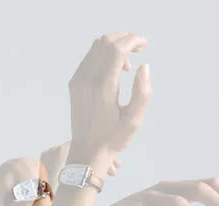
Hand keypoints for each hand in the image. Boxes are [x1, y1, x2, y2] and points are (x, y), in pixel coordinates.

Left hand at [68, 33, 150, 161]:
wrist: (86, 153)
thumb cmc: (113, 139)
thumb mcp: (134, 120)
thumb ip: (142, 92)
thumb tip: (144, 65)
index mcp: (103, 88)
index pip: (117, 49)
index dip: (133, 41)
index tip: (144, 44)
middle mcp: (88, 80)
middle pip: (106, 43)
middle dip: (124, 39)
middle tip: (138, 49)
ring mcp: (78, 80)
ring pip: (96, 47)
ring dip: (114, 46)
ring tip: (127, 63)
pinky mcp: (74, 83)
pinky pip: (89, 58)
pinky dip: (103, 54)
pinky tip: (113, 68)